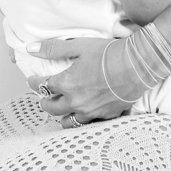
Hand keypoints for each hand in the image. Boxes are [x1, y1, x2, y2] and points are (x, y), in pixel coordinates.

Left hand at [26, 36, 143, 126]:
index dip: (34, 82)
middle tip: (44, 96)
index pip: (42, 86)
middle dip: (44, 101)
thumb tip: (32, 49)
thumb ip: (54, 48)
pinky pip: (89, 124)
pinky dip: (83, 119)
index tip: (32, 79)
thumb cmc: (110, 53)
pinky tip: (85, 112)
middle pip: (51, 108)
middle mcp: (76, 102)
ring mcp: (91, 112)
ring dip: (62, 115)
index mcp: (67, 84)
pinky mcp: (106, 115)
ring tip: (63, 107)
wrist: (138, 64)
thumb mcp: (80, 46)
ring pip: (68, 122)